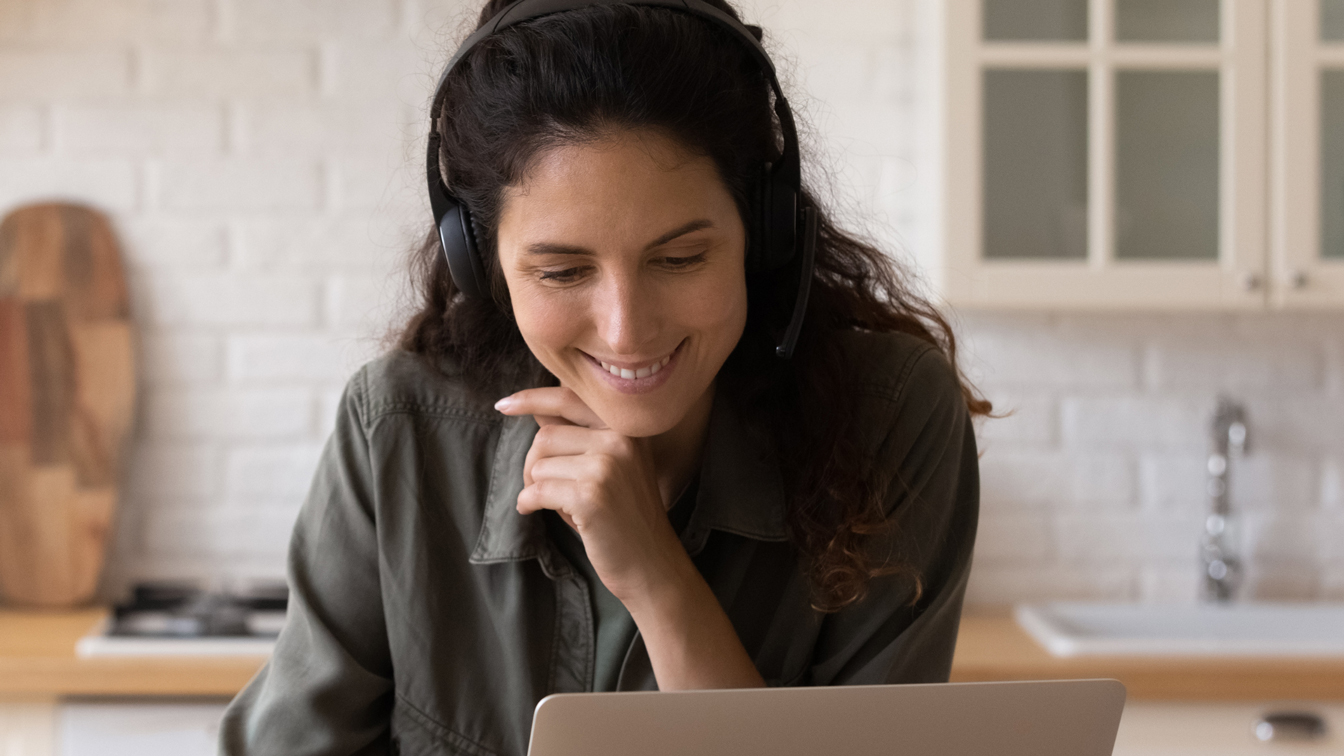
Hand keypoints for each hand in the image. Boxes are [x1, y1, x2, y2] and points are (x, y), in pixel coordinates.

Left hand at [495, 387, 694, 604]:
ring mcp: (606, 466)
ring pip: (540, 464)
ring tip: (554, 504)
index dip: (532, 399)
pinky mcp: (590, 496)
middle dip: (532, 463)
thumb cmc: (624, 516)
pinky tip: (532, 510)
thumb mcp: (612, 465)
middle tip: (538, 486)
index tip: (504, 405)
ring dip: (534, 486)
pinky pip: (537, 490)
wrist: (651, 563)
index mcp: (627, 427)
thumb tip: (537, 410)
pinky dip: (527, 502)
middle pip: (546, 436)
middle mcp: (620, 439)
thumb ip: (579, 436)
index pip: (570, 399)